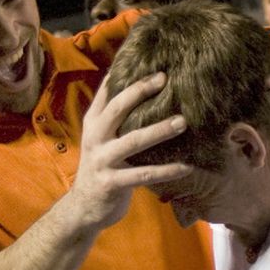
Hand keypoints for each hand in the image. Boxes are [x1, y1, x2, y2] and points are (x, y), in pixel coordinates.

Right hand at [68, 73, 190, 229]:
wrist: (82, 207)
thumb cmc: (102, 166)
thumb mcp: (101, 138)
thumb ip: (114, 116)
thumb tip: (135, 84)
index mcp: (93, 123)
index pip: (107, 92)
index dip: (126, 75)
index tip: (150, 61)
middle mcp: (95, 137)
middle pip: (117, 109)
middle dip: (139, 91)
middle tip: (164, 79)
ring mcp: (101, 160)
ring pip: (132, 141)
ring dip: (159, 130)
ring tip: (182, 121)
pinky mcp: (111, 182)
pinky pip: (142, 175)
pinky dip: (165, 171)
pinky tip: (186, 167)